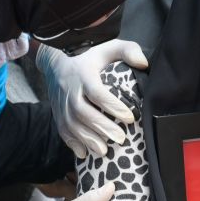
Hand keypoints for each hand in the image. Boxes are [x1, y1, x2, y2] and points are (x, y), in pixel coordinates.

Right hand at [36, 39, 147, 158]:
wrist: (56, 60)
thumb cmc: (90, 55)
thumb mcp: (109, 47)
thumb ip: (128, 50)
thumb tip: (144, 63)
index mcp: (83, 74)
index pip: (97, 92)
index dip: (112, 106)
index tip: (130, 117)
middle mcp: (69, 89)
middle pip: (82, 112)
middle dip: (101, 127)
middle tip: (120, 138)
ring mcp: (61, 103)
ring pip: (71, 124)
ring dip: (87, 139)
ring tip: (104, 151)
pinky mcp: (57, 113)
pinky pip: (62, 130)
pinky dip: (72, 143)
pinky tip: (84, 154)